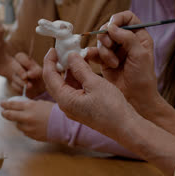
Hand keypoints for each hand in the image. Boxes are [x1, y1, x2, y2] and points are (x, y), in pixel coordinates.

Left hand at [0, 99, 53, 141]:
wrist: (63, 125)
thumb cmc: (55, 112)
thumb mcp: (42, 104)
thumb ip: (31, 105)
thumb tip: (23, 107)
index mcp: (29, 106)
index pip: (12, 105)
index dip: (5, 104)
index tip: (1, 104)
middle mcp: (26, 117)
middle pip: (10, 116)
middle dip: (5, 113)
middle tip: (3, 113)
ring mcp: (28, 127)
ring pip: (18, 125)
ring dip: (19, 122)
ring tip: (25, 120)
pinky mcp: (31, 135)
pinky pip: (25, 131)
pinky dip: (26, 128)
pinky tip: (33, 126)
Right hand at [14, 52, 45, 97]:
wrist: (40, 88)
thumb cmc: (40, 76)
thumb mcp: (40, 72)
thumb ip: (36, 71)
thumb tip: (28, 74)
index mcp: (23, 59)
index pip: (20, 56)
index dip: (25, 63)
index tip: (32, 69)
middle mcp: (17, 65)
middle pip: (14, 65)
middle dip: (20, 72)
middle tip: (25, 77)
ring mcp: (14, 75)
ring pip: (14, 76)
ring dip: (22, 82)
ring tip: (30, 86)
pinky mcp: (13, 84)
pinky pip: (14, 85)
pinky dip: (20, 88)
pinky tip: (26, 89)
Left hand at [44, 49, 174, 175]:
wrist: (125, 127)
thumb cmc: (111, 107)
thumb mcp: (95, 83)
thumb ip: (80, 68)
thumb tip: (70, 56)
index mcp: (65, 100)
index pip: (49, 76)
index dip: (49, 60)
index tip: (53, 48)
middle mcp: (65, 105)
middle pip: (54, 81)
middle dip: (57, 65)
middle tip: (64, 51)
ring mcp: (73, 108)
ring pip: (65, 85)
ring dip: (69, 71)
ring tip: (77, 57)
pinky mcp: (82, 108)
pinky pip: (74, 90)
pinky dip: (77, 78)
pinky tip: (84, 69)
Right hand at [90, 11, 164, 121]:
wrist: (135, 98)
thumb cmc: (142, 78)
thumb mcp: (139, 55)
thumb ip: (127, 38)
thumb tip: (111, 27)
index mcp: (139, 36)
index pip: (127, 17)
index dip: (118, 19)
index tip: (112, 26)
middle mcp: (126, 41)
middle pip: (110, 27)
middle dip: (107, 36)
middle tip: (109, 46)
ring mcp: (115, 51)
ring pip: (101, 40)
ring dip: (104, 50)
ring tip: (112, 63)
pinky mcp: (104, 61)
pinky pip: (94, 52)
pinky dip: (92, 55)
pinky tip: (97, 62)